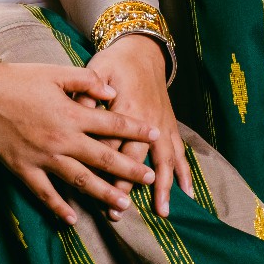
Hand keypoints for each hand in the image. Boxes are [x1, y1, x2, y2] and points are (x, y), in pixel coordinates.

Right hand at [0, 59, 159, 223]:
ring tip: (123, 205)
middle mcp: (61, 139)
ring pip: (80, 180)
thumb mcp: (54, 73)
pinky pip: (45, 194)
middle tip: (148, 179)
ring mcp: (43, 158)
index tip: (155, 134)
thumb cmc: (18, 80)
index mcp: (71, 113)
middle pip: (103, 157)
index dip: (135, 129)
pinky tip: (73, 219)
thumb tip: (112, 92)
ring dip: (103, 193)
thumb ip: (86, 81)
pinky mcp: (24, 170)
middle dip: (128, 169)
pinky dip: (59, 208)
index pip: (112, 123)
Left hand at [90, 34, 192, 219]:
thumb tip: (75, 113)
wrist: (143, 50)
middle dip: (126, 186)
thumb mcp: (97, 70)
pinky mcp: (170, 125)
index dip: (99, 166)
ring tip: (162, 212)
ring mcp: (162, 125)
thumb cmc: (115, 62)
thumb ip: (87, 93)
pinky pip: (180, 151)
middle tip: (117, 211)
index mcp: (126, 108)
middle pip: (136, 158)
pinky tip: (188, 192)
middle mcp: (147, 120)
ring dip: (162, 187)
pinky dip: (184, 172)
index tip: (90, 186)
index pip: (110, 143)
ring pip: (163, 160)